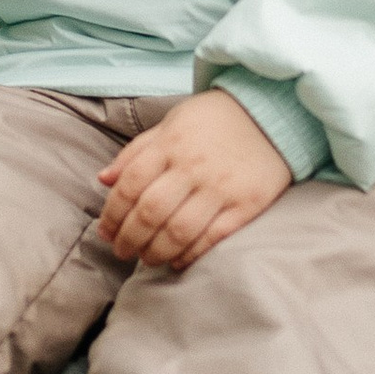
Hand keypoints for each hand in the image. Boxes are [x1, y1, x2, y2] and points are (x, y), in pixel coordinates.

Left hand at [96, 88, 294, 270]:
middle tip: (121, 251)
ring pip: (179, 231)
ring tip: (147, 258)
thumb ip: (137, 152)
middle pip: (151, 212)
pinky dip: (191, 254)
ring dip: (155, 252)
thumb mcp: (172, 122)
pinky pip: (213, 238)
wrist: (270, 113)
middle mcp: (193, 166)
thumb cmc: (214, 119)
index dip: (112, 213)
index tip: (105, 231)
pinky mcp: (246, 205)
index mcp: (171, 142)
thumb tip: (104, 180)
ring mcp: (221, 187)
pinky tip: (178, 260)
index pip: (131, 184)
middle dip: (129, 238)